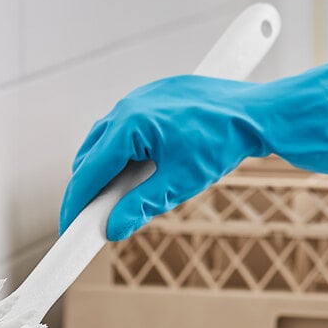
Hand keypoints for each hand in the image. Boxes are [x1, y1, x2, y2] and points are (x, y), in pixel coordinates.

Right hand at [60, 53, 327, 240]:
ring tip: (119, 198)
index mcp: (130, 124)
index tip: (69, 227)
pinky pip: (122, 129)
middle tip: (95, 220)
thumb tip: (113, 229)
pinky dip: (121, 153)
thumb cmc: (223, 142)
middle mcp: (127, 106)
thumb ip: (141, 206)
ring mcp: (138, 98)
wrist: (258, 114)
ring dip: (105, 171)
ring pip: (104, 141)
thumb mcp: (180, 182)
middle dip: (89, 189)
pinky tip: (138, 170)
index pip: (89, 171)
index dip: (75, 203)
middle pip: (90, 156)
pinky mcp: (150, 98)